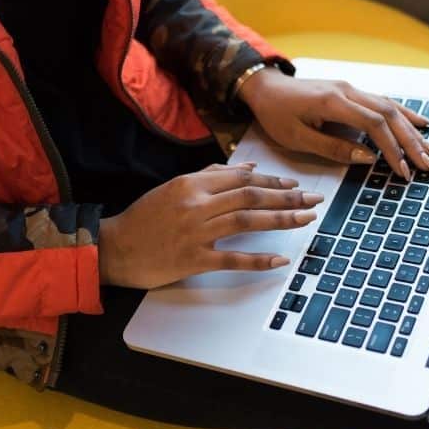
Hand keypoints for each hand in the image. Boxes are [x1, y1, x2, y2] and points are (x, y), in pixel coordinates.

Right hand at [98, 163, 322, 287]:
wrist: (115, 247)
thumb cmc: (145, 217)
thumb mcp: (175, 187)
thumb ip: (211, 175)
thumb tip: (248, 168)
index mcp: (192, 184)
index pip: (241, 178)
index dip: (272, 182)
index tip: (295, 186)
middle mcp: (196, 204)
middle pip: (250, 197)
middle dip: (286, 198)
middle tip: (312, 200)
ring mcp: (195, 232)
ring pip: (246, 221)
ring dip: (280, 220)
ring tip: (306, 219)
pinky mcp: (192, 260)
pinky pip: (232, 258)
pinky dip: (257, 259)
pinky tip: (279, 259)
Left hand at [237, 68, 428, 178]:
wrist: (266, 88)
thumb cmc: (276, 114)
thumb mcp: (296, 138)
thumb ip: (332, 147)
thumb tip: (368, 157)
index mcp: (333, 102)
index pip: (374, 124)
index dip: (392, 148)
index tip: (402, 170)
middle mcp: (347, 91)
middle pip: (389, 115)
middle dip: (411, 142)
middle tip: (428, 165)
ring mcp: (352, 89)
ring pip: (391, 108)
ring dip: (413, 131)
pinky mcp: (352, 92)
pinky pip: (384, 102)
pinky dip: (405, 114)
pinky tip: (422, 124)